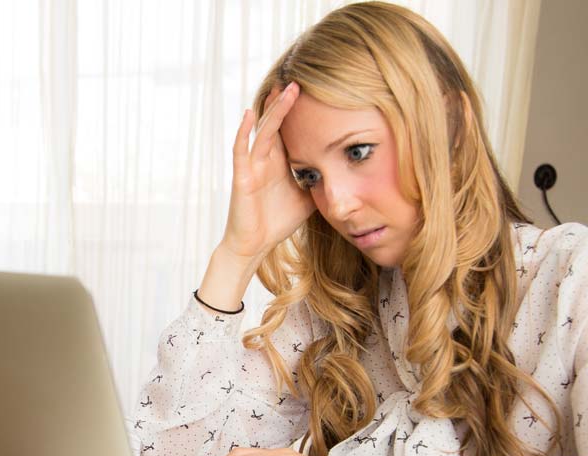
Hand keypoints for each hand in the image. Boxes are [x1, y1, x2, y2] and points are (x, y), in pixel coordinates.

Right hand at [220, 83, 316, 266]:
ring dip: (273, 110)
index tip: (314, 91)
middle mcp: (265, 159)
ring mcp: (252, 166)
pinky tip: (249, 115)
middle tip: (299, 79)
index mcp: (280, 162)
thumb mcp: (308, 198)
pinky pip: (241, 150)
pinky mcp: (242, 177)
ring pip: (263, 131)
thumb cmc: (276, 222)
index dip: (299, 111)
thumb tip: (345, 173)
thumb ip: (320, 182)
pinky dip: (244, 132)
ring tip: (283, 88)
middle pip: (277, 123)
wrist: (255, 245)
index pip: (291, 129)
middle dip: (286, 102)